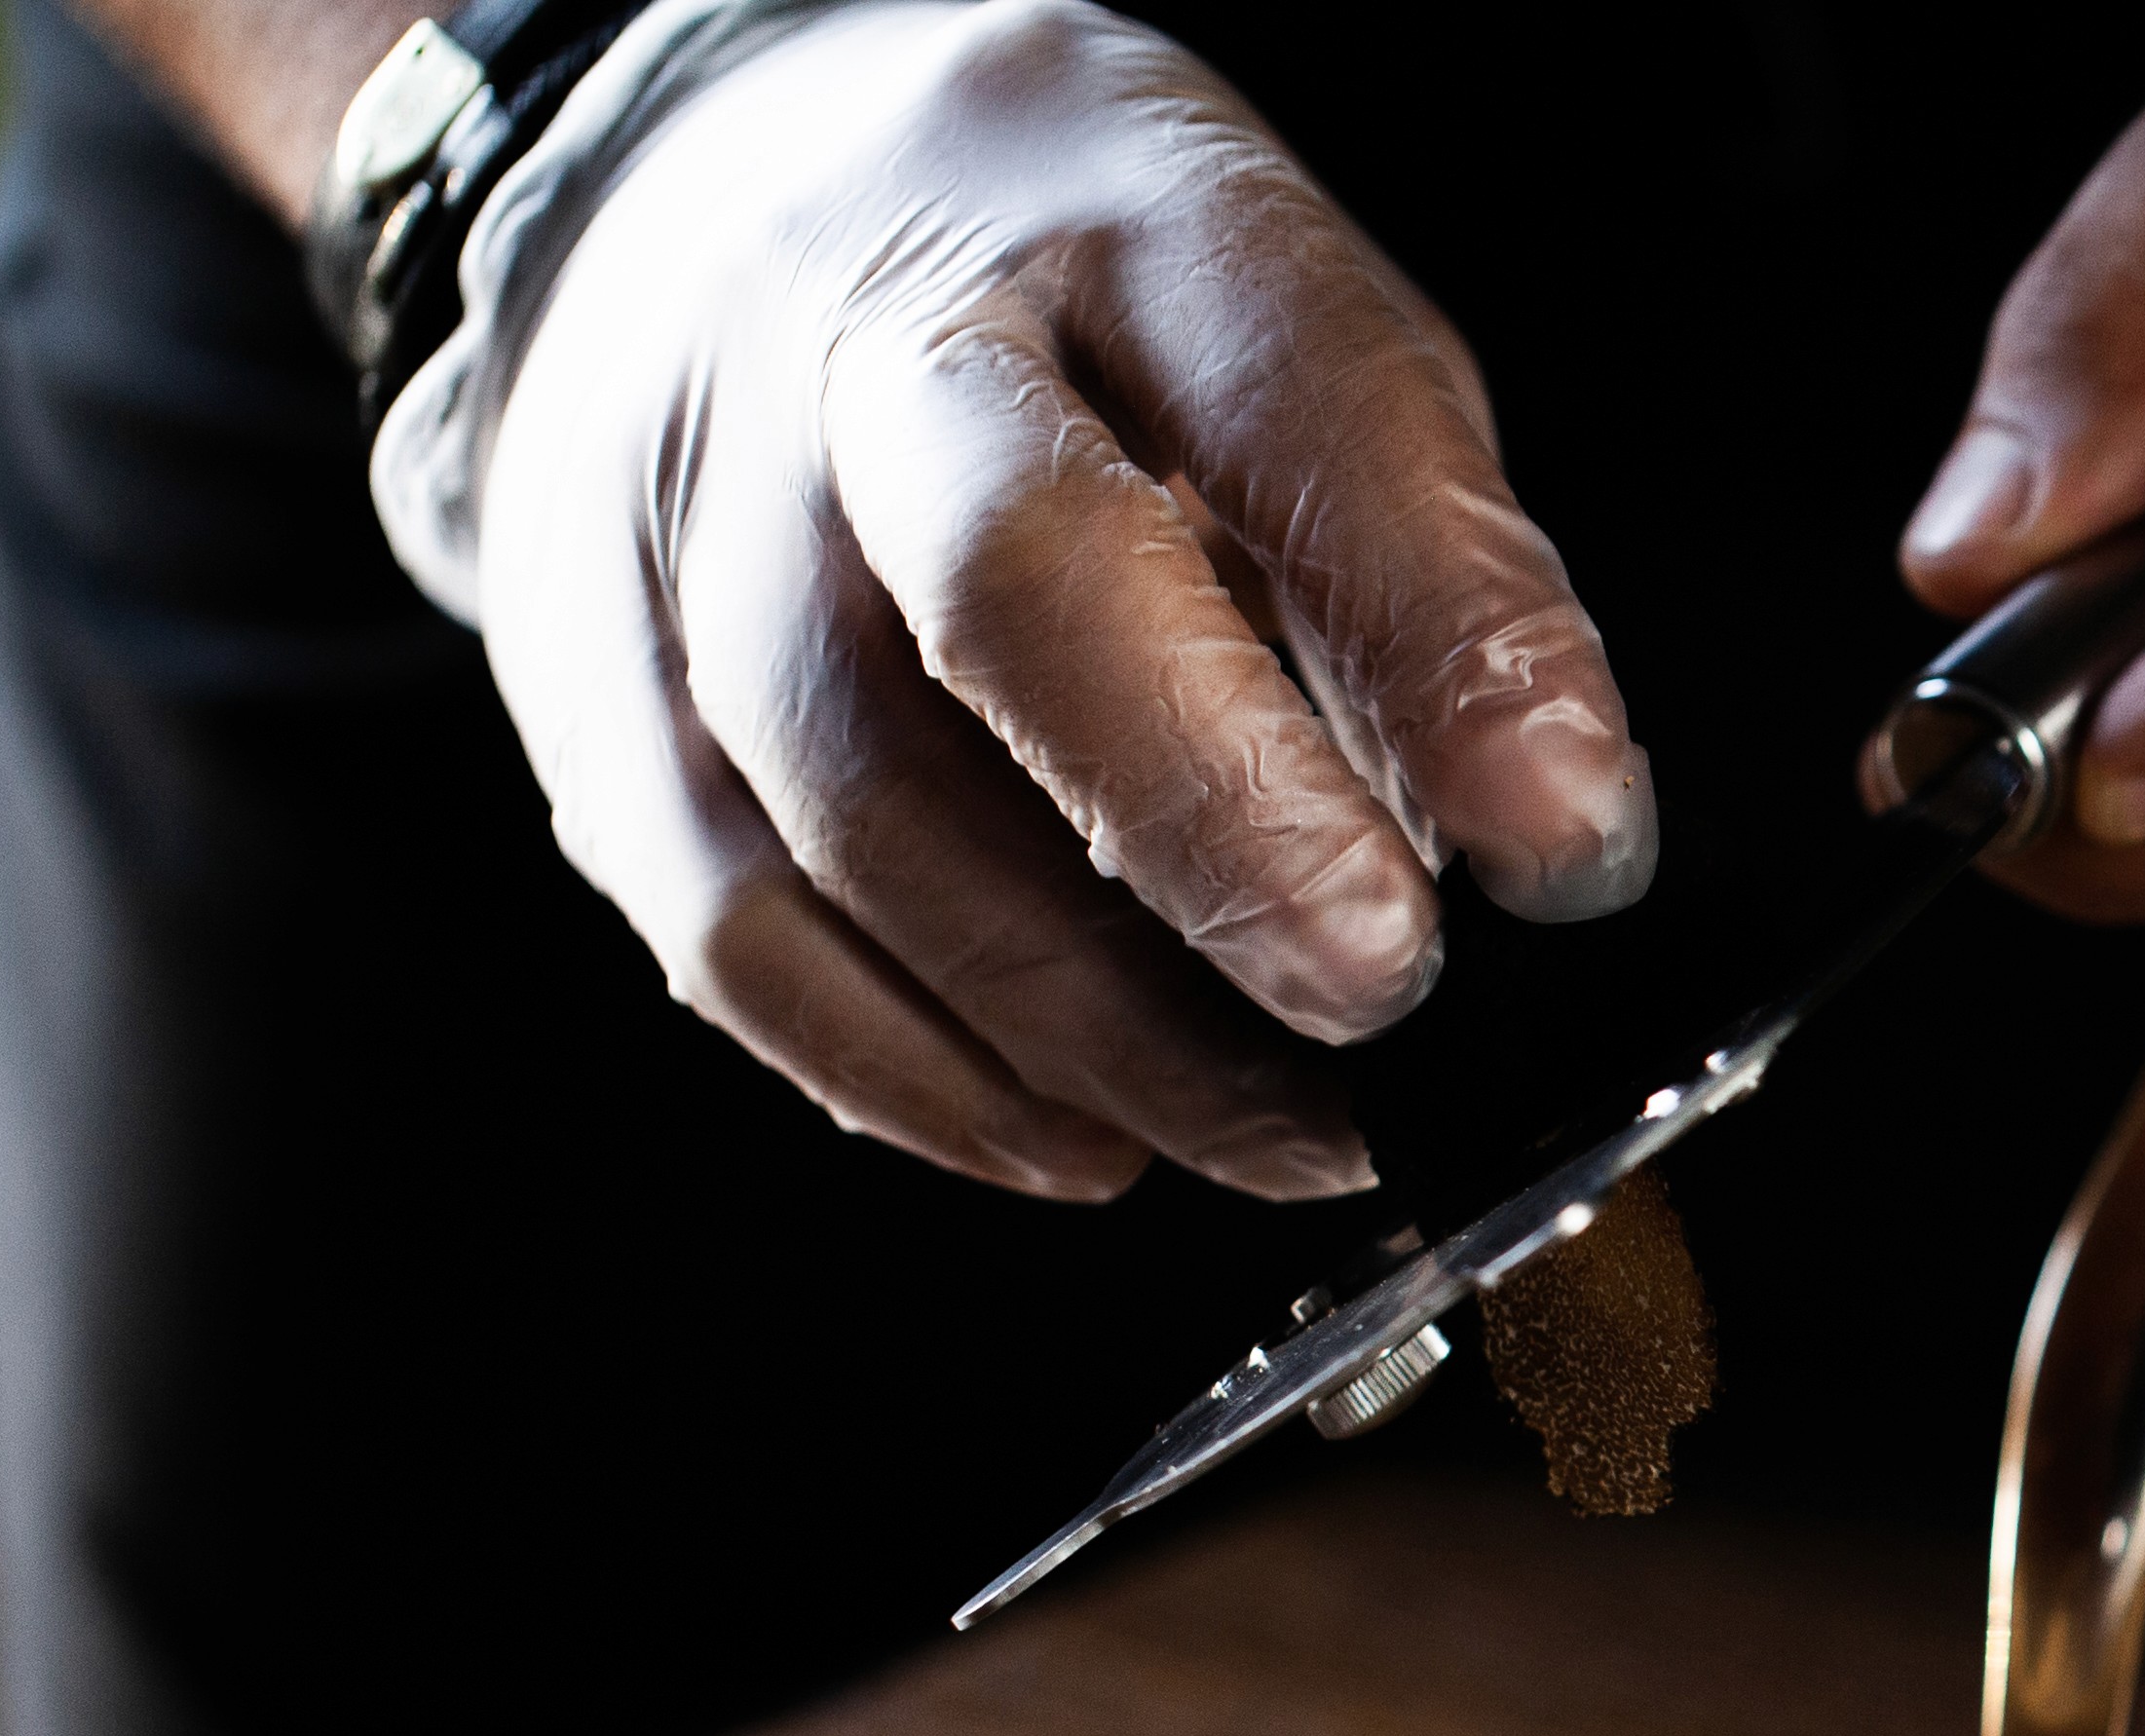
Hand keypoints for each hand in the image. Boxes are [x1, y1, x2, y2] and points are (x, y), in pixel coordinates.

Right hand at [472, 1, 1655, 1197]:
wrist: (701, 192)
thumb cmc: (1063, 303)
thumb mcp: (1287, 342)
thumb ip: (1408, 568)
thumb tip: (1537, 850)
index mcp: (1112, 208)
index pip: (1294, 396)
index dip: (1442, 627)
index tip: (1568, 834)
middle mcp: (864, 332)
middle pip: (1008, 584)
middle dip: (1217, 828)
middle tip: (1376, 993)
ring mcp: (683, 501)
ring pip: (854, 804)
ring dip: (1095, 1024)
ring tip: (1285, 1127)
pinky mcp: (576, 674)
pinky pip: (731, 926)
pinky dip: (921, 1076)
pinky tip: (1078, 1134)